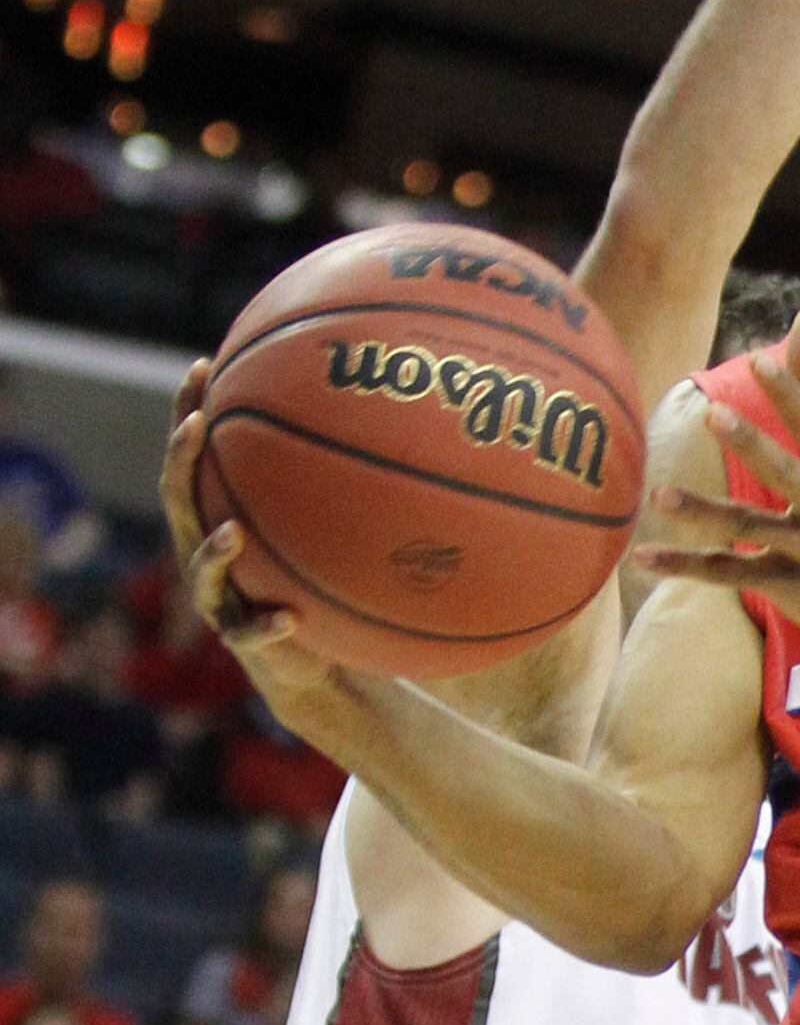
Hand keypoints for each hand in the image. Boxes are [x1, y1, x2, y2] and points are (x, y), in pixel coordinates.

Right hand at [159, 362, 358, 738]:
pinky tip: (289, 618)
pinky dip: (268, 623)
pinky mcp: (243, 639)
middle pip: (179, 500)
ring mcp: (220, 596)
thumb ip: (342, 477)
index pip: (196, 456)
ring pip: (202, 570)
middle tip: (197, 425)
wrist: (313, 657)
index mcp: (220, 514)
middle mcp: (207, 550)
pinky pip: (251, 632)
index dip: (190, 412)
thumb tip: (394, 409)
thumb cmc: (319, 573)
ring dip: (214, 551)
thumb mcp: (329, 522)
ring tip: (232, 534)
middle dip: (182, 460)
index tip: (203, 367)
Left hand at [634, 311, 799, 635]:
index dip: (793, 394)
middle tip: (712, 414)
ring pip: (754, 528)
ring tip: (658, 494)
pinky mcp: (793, 587)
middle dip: (754, 446)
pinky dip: (687, 566)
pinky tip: (644, 557)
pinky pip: (733, 573)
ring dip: (705, 513)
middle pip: (792, 476)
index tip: (760, 360)